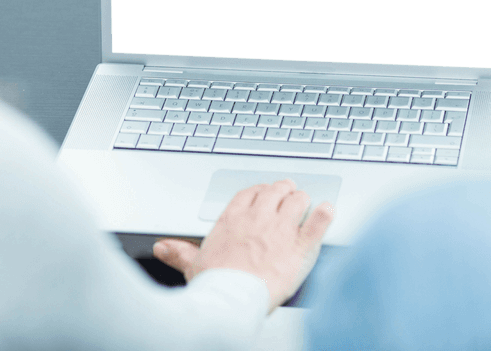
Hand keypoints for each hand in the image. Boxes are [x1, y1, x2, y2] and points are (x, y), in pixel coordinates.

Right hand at [153, 179, 334, 311]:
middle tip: (288, 193)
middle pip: (276, 191)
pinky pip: (318, 222)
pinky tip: (327, 211)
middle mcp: (259, 218)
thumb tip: (163, 248)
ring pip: (298, 200)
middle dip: (283, 190)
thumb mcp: (194, 266)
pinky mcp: (301, 246)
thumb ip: (180, 253)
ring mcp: (282, 230)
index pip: (250, 193)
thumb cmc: (215, 284)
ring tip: (306, 202)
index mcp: (234, 220)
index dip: (260, 191)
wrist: (233, 300)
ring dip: (302, 200)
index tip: (263, 194)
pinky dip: (325, 214)